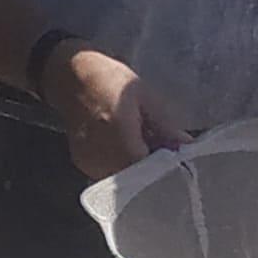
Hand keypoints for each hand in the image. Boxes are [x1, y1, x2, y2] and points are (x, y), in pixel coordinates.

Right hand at [49, 45, 182, 179]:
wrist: (71, 77)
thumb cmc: (111, 80)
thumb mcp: (145, 96)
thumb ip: (165, 125)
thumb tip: (186, 145)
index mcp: (119, 133)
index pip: (148, 167)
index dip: (164, 166)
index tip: (174, 157)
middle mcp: (101, 153)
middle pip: (135, 178)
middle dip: (151, 168)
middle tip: (159, 150)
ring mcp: (89, 161)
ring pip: (121, 180)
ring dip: (135, 169)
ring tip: (140, 146)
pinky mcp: (82, 164)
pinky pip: (108, 175)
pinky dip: (120, 167)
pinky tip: (124, 149)